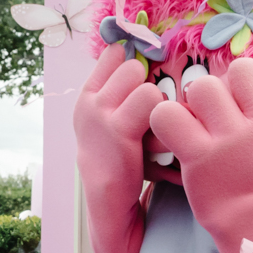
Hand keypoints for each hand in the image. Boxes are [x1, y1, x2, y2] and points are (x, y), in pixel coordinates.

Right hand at [75, 43, 165, 186]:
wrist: (109, 197)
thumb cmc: (118, 158)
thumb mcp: (108, 121)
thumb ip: (117, 93)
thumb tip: (136, 57)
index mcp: (88, 96)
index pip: (113, 55)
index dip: (134, 62)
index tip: (145, 81)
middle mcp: (91, 102)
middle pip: (132, 66)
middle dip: (148, 86)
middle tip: (151, 113)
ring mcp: (101, 114)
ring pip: (144, 83)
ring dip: (158, 104)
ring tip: (156, 128)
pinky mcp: (119, 129)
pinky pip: (152, 102)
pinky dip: (165, 120)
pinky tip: (162, 141)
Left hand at [150, 58, 252, 252]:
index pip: (246, 71)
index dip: (233, 82)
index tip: (232, 103)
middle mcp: (247, 129)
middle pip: (214, 83)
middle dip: (206, 96)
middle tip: (206, 118)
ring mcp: (221, 145)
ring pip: (195, 92)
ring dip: (187, 105)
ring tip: (191, 125)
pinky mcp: (196, 160)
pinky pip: (167, 118)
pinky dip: (164, 120)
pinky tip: (172, 134)